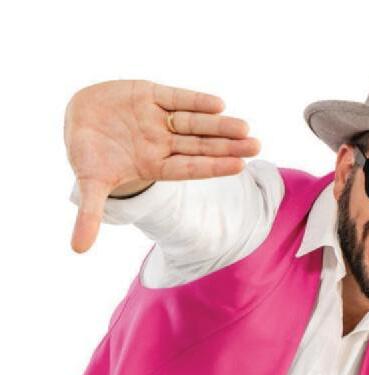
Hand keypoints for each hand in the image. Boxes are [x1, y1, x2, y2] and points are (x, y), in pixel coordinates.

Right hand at [65, 79, 261, 253]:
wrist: (78, 119)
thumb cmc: (88, 156)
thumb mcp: (89, 184)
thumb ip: (89, 214)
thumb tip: (78, 250)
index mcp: (152, 165)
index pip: (189, 169)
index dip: (212, 167)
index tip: (239, 167)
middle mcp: (160, 143)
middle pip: (199, 146)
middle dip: (227, 146)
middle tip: (256, 145)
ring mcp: (157, 119)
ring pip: (194, 123)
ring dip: (219, 125)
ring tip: (246, 127)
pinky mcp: (149, 95)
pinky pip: (176, 97)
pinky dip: (195, 100)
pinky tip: (219, 104)